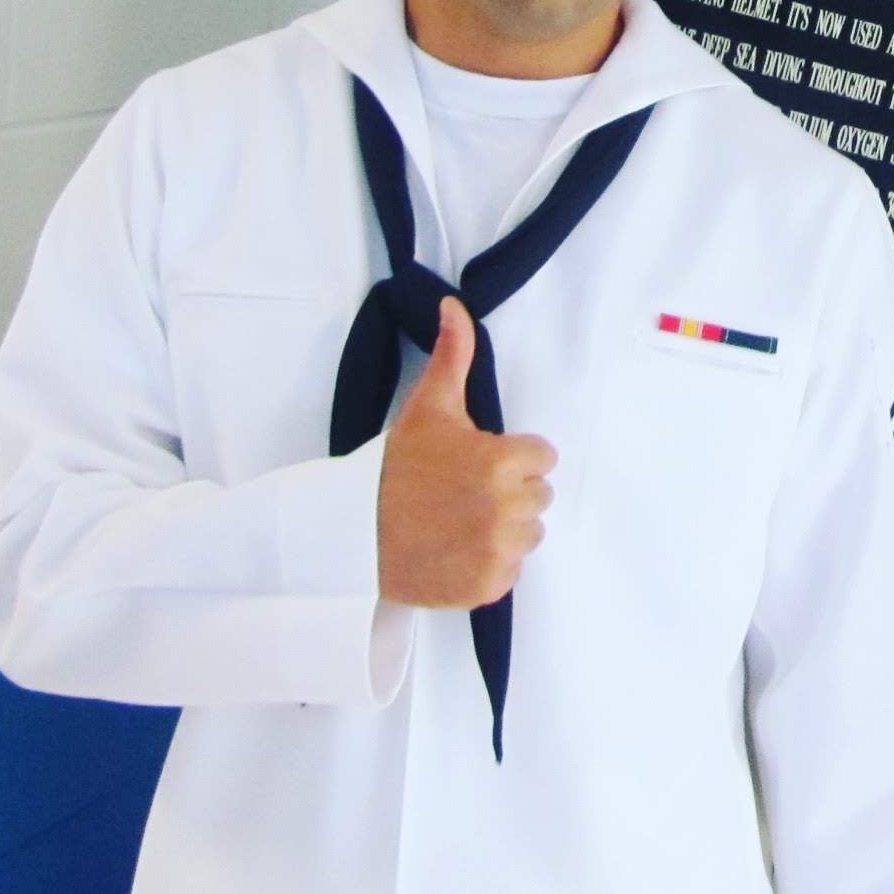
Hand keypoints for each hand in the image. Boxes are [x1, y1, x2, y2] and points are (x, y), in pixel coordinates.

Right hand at [377, 297, 556, 608]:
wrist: (351, 534)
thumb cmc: (393, 468)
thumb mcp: (427, 407)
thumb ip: (453, 355)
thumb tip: (455, 305)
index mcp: (504, 461)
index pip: (543, 457)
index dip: (512, 457)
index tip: (477, 463)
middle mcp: (508, 507)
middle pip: (539, 496)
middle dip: (510, 492)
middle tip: (462, 494)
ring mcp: (499, 551)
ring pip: (529, 535)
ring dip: (503, 530)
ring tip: (457, 523)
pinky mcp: (488, 588)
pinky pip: (511, 572)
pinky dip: (488, 566)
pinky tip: (454, 552)